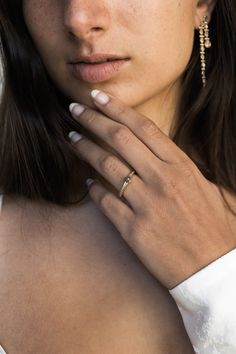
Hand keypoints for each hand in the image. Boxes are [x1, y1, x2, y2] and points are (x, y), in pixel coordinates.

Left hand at [68, 89, 235, 288]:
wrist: (213, 269)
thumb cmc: (212, 227)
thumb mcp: (204, 186)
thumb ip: (178, 166)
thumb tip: (154, 152)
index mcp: (181, 166)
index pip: (143, 128)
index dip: (117, 109)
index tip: (98, 98)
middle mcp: (162, 179)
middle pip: (119, 139)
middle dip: (93, 120)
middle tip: (74, 110)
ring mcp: (147, 204)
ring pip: (106, 166)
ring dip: (85, 149)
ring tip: (71, 139)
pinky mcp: (133, 229)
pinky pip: (105, 201)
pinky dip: (93, 189)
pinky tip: (86, 182)